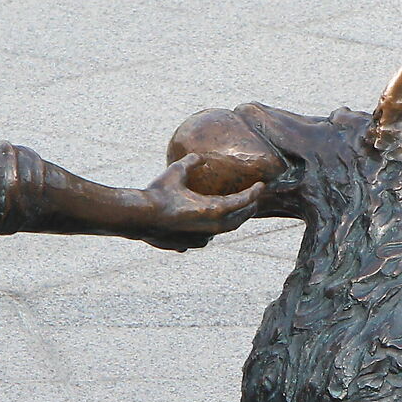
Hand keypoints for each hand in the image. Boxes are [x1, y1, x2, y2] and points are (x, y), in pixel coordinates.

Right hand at [135, 154, 264, 249]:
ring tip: (234, 213)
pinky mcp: (188, 245)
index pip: (243, 202)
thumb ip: (191, 162)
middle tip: (254, 200)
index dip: (254, 193)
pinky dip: (210, 231)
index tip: (262, 186)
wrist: (139, 218)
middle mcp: (211, 228)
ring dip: (231, 222)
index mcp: (214, 209)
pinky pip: (205, 238)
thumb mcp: (176, 172)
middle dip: (248, 209)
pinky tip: (207, 227)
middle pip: (238, 220)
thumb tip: (200, 157)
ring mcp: (200, 239)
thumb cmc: (158, 194)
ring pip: (222, 231)